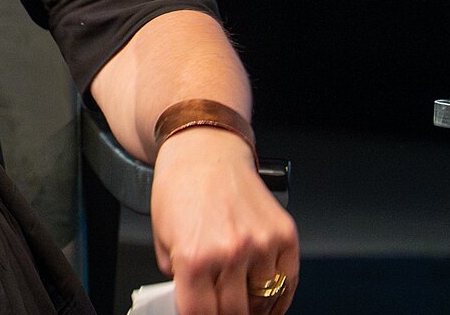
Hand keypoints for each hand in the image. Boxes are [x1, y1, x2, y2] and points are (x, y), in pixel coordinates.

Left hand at [149, 127, 298, 314]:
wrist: (204, 150)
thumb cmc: (180, 188)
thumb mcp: (161, 236)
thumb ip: (177, 275)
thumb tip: (193, 302)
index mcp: (193, 256)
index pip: (200, 313)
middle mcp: (229, 252)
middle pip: (234, 313)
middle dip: (225, 313)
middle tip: (221, 306)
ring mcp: (260, 245)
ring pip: (263, 302)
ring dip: (253, 305)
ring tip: (241, 296)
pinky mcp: (284, 235)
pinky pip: (288, 283)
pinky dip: (279, 296)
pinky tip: (267, 296)